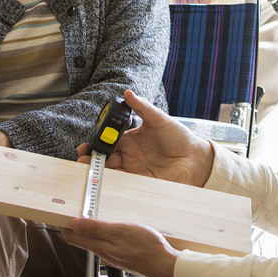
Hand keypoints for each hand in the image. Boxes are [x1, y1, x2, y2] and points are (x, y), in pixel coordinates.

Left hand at [62, 217, 178, 276]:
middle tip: (71, 209)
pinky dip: (102, 231)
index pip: (72, 237)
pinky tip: (109, 224)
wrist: (165, 266)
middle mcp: (104, 252)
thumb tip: (75, 224)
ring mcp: (113, 254)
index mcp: (99, 247)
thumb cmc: (146, 249)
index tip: (57, 212)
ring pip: (94, 240)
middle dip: (73, 225)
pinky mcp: (123, 253)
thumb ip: (97, 229)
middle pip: (81, 239)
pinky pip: (106, 241)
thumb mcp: (119, 232)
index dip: (62, 225)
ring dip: (87, 227)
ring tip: (87, 213)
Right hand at [78, 90, 213, 187]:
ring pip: (110, 171)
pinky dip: (112, 183)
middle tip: (82, 157)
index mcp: (130, 139)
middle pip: (105, 157)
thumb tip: (128, 92)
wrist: (195, 158)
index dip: (96, 142)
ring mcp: (134, 169)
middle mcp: (129, 155)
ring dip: (98, 171)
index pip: (108, 140)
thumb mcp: (159, 119)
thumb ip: (143, 108)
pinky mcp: (141, 183)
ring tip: (88, 168)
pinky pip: (123, 184)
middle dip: (91, 158)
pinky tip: (104, 180)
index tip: (85, 144)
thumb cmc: (179, 137)